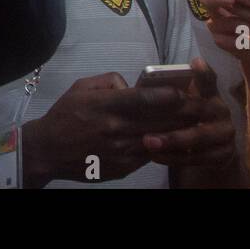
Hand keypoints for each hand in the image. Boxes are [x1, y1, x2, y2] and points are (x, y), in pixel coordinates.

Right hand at [20, 72, 192, 185]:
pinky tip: (174, 141)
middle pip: (159, 120)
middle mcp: (116, 128)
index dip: (168, 95)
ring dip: (178, 132)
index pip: (145, 99)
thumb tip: (131, 85)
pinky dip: (163, 147)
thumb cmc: (64, 114)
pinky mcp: (123, 167)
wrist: (48, 150)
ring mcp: (121, 150)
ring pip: (159, 139)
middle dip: (183, 113)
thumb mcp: (81, 87)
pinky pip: (150, 155)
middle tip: (201, 107)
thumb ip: (109, 82)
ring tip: (195, 124)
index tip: (184, 91)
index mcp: (105, 105)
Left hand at [142, 59, 236, 169]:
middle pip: (198, 111)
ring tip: (147, 142)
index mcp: (211, 93)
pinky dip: (175, 157)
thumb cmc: (184, 118)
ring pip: (198, 137)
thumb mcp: (180, 102)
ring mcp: (226, 134)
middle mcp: (222, 111)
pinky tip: (156, 156)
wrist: (207, 149)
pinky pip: (198, 158)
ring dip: (171, 141)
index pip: (210, 80)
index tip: (195, 63)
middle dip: (172, 114)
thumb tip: (137, 80)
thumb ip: (167, 92)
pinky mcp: (224, 155)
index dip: (204, 72)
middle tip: (148, 120)